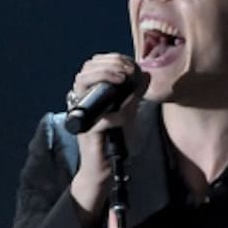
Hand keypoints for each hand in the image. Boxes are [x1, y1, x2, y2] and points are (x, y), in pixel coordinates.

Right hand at [67, 53, 146, 225]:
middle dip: (108, 65)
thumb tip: (146, 74)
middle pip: (85, 70)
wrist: (105, 168)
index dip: (112, 59)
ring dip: (104, 78)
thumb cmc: (114, 139)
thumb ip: (134, 95)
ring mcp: (81, 116)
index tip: (131, 64)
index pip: (94, 65)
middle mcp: (81, 101)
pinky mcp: (86, 134)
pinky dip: (113, 117)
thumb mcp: (129, 112)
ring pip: (82, 85)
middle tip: (128, 71)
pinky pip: (98, 120)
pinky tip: (124, 118)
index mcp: (91, 93)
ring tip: (122, 81)